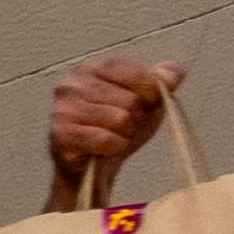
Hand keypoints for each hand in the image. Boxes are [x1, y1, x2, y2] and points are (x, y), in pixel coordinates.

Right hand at [51, 57, 188, 187]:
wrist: (94, 165)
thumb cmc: (119, 127)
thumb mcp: (148, 100)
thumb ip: (163, 81)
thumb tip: (173, 73)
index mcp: (93, 68)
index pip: (141, 77)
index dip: (152, 96)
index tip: (143, 106)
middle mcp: (72, 84)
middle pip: (131, 100)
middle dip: (136, 119)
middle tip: (123, 127)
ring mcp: (62, 109)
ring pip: (119, 119)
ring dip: (125, 134)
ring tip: (113, 136)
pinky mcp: (60, 134)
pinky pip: (104, 139)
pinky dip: (113, 147)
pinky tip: (103, 149)